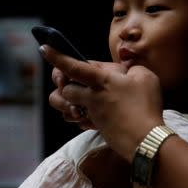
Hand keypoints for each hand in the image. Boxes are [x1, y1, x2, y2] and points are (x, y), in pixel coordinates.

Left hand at [40, 44, 163, 158]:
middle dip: (63, 84)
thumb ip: (131, 69)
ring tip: (78, 102)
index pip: (73, 66)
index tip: (42, 48)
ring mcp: (91, 113)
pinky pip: (78, 121)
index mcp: (101, 80)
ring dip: (68, 103)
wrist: (145, 140)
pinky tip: (90, 115)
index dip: (56, 56)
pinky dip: (80, 117)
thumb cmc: (145, 106)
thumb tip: (125, 73)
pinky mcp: (94, 127)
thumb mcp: (145, 77)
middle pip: (64, 89)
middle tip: (70, 81)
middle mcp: (91, 96)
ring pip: (66, 107)